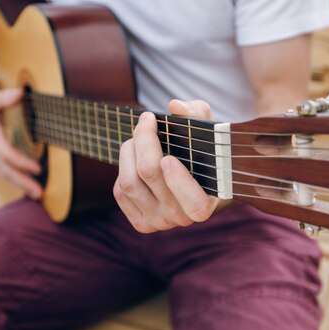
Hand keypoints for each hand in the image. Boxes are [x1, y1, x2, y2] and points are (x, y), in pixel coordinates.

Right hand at [0, 84, 42, 198]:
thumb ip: (5, 97)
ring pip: (5, 174)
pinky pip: (5, 171)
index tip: (38, 168)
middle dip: (23, 182)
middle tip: (40, 194)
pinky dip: (17, 179)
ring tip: (38, 195)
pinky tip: (30, 186)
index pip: (6, 153)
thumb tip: (20, 93)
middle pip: (6, 170)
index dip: (21, 162)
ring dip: (22, 185)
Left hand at [113, 99, 218, 232]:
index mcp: (206, 203)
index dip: (178, 180)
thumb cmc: (206, 153)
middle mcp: (182, 218)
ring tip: (137, 137)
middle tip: (147, 119)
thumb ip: (198, 114)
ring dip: (128, 150)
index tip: (169, 157)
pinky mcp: (141, 223)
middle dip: (144, 140)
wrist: (197, 182)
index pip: (193, 203)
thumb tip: (175, 106)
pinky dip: (123, 168)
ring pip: (128, 183)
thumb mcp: (209, 130)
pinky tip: (135, 159)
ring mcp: (160, 223)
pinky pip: (119, 192)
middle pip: (149, 175)